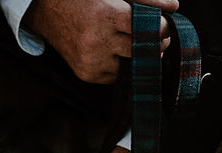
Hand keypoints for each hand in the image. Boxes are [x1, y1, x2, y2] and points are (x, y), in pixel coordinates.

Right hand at [24, 0, 177, 83]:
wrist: (46, 10)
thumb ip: (145, 0)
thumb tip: (174, 7)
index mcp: (105, 16)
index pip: (148, 30)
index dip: (160, 28)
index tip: (161, 25)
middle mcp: (97, 41)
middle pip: (143, 51)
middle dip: (154, 44)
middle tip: (154, 35)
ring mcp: (91, 61)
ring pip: (131, 66)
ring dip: (135, 56)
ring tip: (126, 41)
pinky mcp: (86, 74)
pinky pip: (115, 77)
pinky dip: (119, 65)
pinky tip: (111, 51)